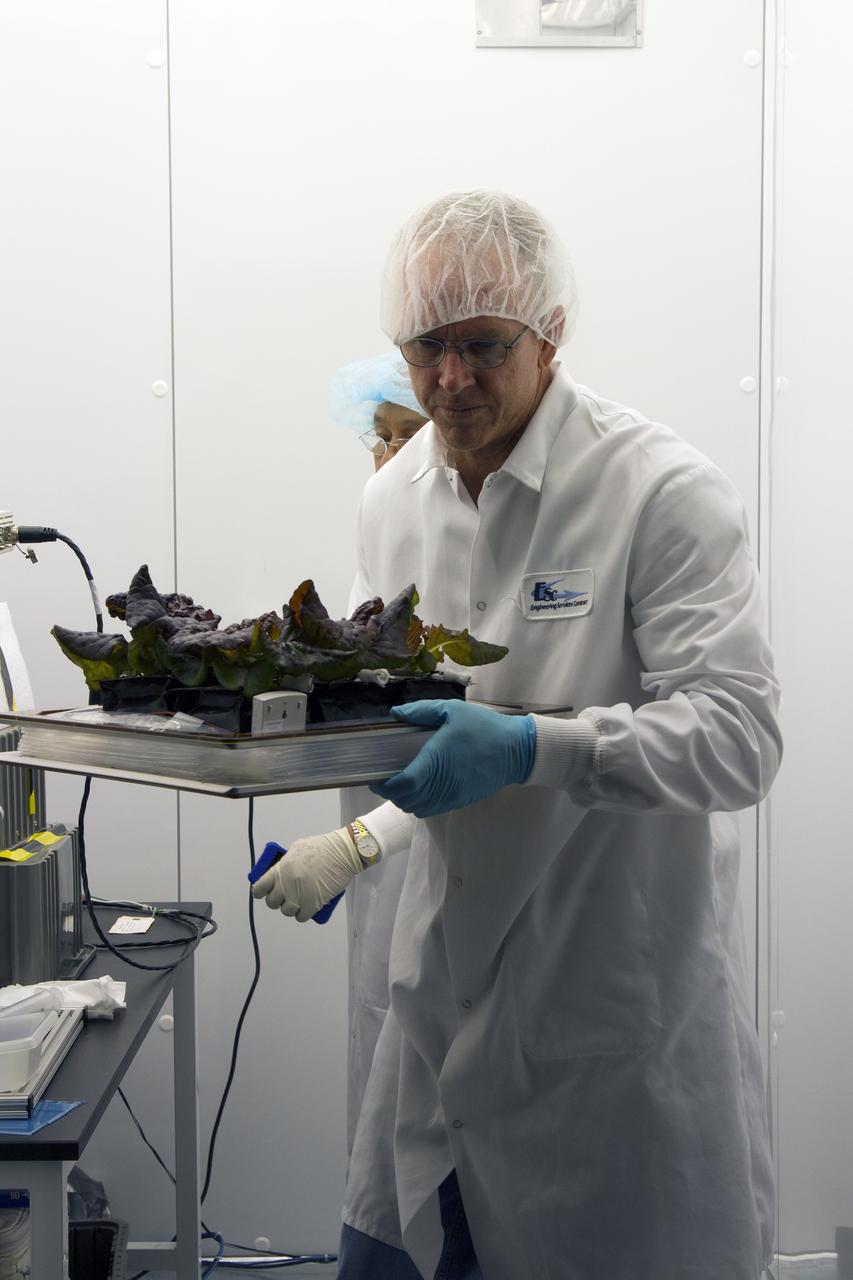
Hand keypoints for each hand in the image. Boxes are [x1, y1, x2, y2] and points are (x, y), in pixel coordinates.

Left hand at [250, 827, 363, 922]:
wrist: (344, 853)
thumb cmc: (323, 847)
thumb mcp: (297, 848)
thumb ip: (285, 862)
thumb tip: (278, 874)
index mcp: (281, 868)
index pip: (259, 887)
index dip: (260, 891)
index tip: (264, 892)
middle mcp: (288, 883)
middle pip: (272, 902)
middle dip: (277, 900)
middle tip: (284, 895)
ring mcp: (300, 895)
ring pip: (286, 911)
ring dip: (291, 908)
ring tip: (298, 901)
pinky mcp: (314, 903)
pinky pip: (301, 916)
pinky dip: (303, 914)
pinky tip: (306, 907)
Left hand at [370, 699, 535, 817]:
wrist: (517, 750)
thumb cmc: (483, 727)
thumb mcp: (451, 710)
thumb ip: (420, 711)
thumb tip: (395, 713)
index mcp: (436, 761)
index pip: (403, 785)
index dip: (385, 787)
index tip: (376, 778)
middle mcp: (442, 783)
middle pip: (406, 801)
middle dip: (392, 793)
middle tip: (386, 779)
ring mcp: (452, 795)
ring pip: (419, 809)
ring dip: (406, 800)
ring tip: (403, 784)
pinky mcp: (461, 800)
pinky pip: (433, 810)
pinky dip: (421, 804)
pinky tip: (422, 789)